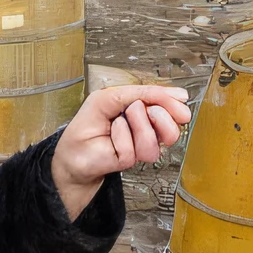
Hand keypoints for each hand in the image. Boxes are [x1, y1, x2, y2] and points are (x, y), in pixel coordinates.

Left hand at [51, 85, 191, 218]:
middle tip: (140, 110)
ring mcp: (140, 147)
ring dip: (136, 125)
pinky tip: (112, 136)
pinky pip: (134, 147)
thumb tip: (178, 95)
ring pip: (154, 138)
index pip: (169, 106)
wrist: (73, 152)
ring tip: (120, 121)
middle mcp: (147, 130)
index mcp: (146, 111)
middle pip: (171, 126)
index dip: (172, 101)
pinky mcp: (131, 160)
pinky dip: (121, 137)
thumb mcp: (113, 96)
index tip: (179, 99)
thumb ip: (143, 92)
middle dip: (158, 114)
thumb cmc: (89, 123)